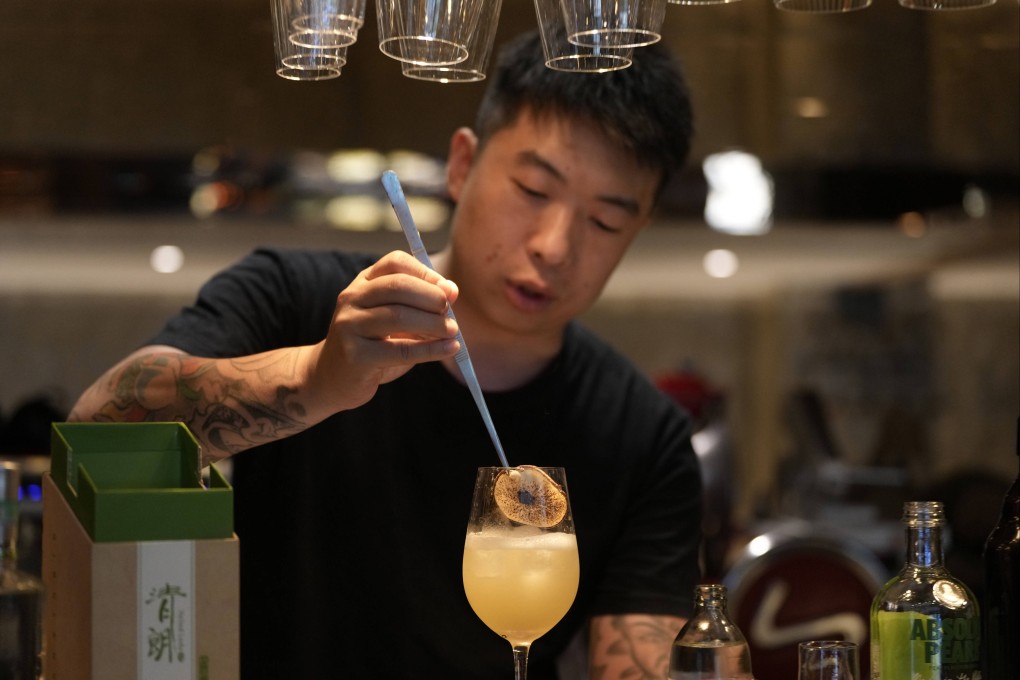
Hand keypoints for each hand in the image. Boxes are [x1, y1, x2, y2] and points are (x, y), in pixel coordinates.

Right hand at [309, 250, 461, 411]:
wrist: (332, 377)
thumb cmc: (372, 344)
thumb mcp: (392, 318)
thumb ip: (418, 305)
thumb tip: (451, 292)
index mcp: (363, 283)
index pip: (395, 263)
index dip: (426, 273)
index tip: (449, 290)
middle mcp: (352, 299)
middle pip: (397, 286)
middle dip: (431, 297)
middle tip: (450, 311)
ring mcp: (350, 326)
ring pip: (398, 316)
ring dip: (433, 323)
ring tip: (453, 332)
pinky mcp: (355, 356)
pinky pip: (400, 350)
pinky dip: (430, 349)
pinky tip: (449, 349)